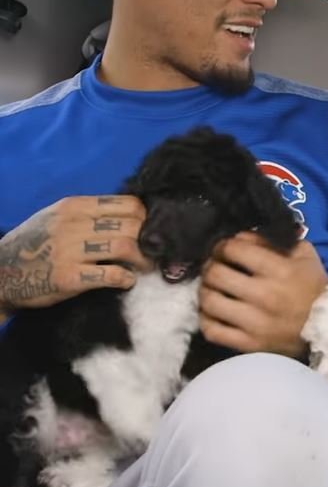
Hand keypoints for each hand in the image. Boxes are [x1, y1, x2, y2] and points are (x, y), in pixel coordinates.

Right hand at [0, 196, 150, 314]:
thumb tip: (133, 216)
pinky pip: (110, 275)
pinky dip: (125, 279)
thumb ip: (90, 214)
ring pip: (126, 247)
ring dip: (143, 260)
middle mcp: (73, 224)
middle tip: (154, 253)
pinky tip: (126, 281)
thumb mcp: (57, 218)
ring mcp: (70, 251)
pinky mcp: (69, 277)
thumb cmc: (34, 244)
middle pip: (132, 226)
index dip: (146, 218)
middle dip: (150, 241)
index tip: (150, 232)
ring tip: (144, 267)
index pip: (129, 204)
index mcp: (74, 206)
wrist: (0, 272)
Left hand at [198, 232, 327, 357]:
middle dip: (210, 266)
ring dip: (205, 291)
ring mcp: (255, 323)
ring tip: (211, 288)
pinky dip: (206, 319)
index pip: (234, 249)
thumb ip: (273, 240)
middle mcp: (264, 295)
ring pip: (209, 302)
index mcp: (280, 270)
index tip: (223, 249)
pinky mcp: (249, 344)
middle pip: (216, 274)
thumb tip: (240, 237)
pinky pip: (213, 331)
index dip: (222, 245)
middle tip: (214, 267)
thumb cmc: (313, 286)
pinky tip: (212, 312)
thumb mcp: (303, 254)